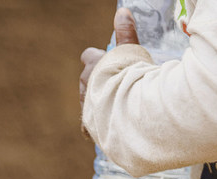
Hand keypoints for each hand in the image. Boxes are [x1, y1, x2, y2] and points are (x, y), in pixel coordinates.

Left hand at [79, 8, 139, 129]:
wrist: (127, 107)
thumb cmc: (130, 77)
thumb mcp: (131, 51)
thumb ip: (126, 33)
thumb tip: (122, 11)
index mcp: (92, 64)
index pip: (88, 56)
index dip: (97, 59)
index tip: (107, 63)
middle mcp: (85, 82)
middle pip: (87, 79)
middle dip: (98, 82)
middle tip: (116, 87)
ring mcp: (86, 104)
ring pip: (88, 101)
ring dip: (98, 103)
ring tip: (115, 109)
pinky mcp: (90, 124)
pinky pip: (89, 126)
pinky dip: (97, 126)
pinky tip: (106, 128)